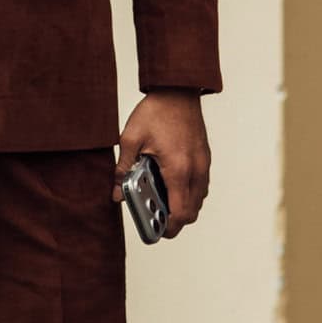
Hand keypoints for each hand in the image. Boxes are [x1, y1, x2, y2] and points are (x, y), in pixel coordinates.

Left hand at [115, 91, 209, 239]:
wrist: (178, 90)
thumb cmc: (156, 112)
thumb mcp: (130, 139)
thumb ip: (123, 169)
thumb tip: (116, 193)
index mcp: (178, 169)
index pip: (180, 212)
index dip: (169, 228)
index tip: (157, 232)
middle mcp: (195, 170)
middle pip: (192, 211)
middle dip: (175, 221)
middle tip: (155, 218)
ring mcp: (203, 164)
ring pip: (198, 199)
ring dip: (183, 206)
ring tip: (160, 201)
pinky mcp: (204, 157)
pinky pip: (200, 185)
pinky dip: (188, 192)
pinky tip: (170, 184)